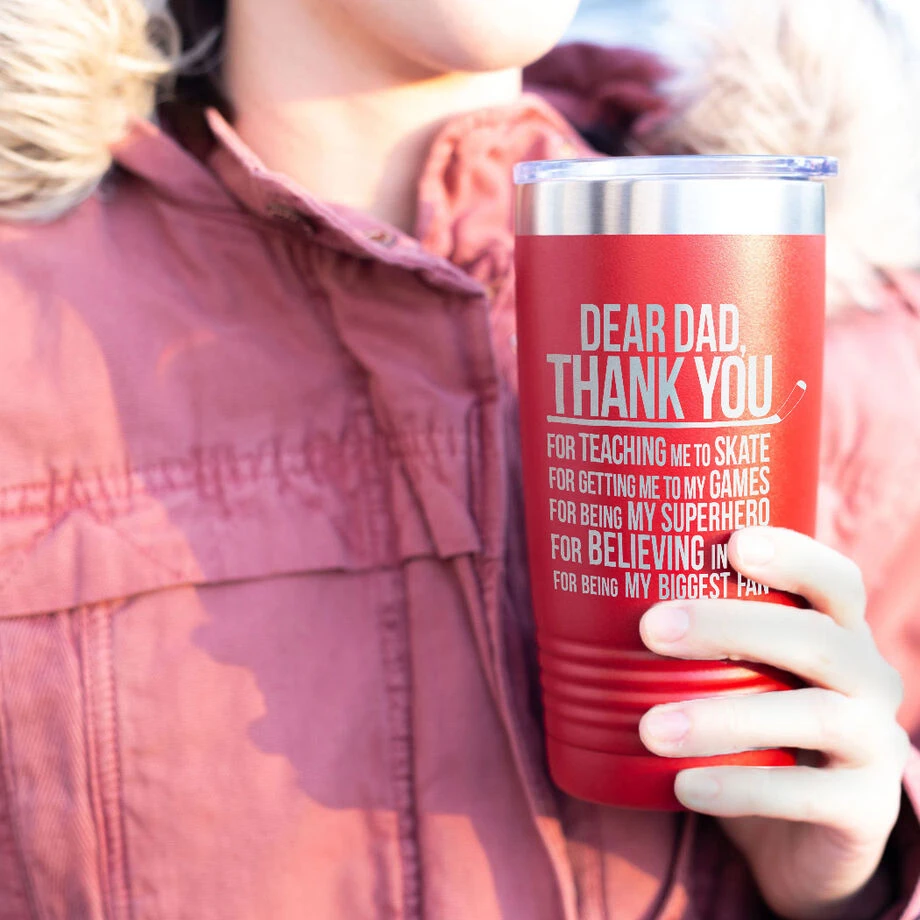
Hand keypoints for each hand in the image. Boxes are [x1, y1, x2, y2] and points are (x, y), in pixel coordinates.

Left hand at [638, 527, 908, 919]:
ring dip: (725, 718)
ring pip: (815, 717)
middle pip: (816, 640)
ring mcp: (874, 744)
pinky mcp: (865, 809)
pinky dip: (742, 786)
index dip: (793, 556)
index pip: (834, 580)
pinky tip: (684, 785)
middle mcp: (869, 679)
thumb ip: (694, 638)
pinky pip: (809, 795)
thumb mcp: (734, 673)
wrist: (797, 833)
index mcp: (838, 633)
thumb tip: (581, 593)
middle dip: (730, 627)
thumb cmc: (749, 727)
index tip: (733, 544)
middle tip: (651, 629)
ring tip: (650, 728)